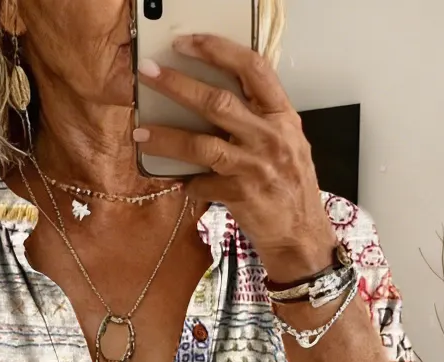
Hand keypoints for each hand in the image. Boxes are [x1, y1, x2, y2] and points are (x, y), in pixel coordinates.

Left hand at [135, 34, 336, 281]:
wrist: (302, 235)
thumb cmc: (291, 187)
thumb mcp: (287, 142)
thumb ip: (259, 119)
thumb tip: (213, 100)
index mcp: (282, 116)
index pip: (252, 68)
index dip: (217, 50)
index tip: (187, 43)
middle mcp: (271, 137)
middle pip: (217, 102)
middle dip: (178, 85)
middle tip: (148, 73)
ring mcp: (256, 167)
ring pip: (202, 144)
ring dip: (167, 137)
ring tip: (141, 132)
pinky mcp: (241, 196)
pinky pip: (202, 184)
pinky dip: (187, 182)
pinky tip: (178, 181)